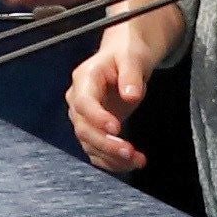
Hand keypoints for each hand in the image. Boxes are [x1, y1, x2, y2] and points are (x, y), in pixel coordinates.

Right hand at [65, 14, 178, 173]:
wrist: (126, 57)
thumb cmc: (127, 53)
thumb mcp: (132, 57)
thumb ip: (131, 74)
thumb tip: (130, 95)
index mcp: (85, 79)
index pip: (84, 103)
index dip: (97, 118)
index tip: (116, 127)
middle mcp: (79, 100)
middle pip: (84, 128)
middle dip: (106, 144)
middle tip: (129, 151)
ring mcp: (85, 117)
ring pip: (90, 144)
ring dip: (112, 157)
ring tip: (137, 160)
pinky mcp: (94, 129)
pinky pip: (97, 151)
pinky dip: (112, 161)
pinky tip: (131, 163)